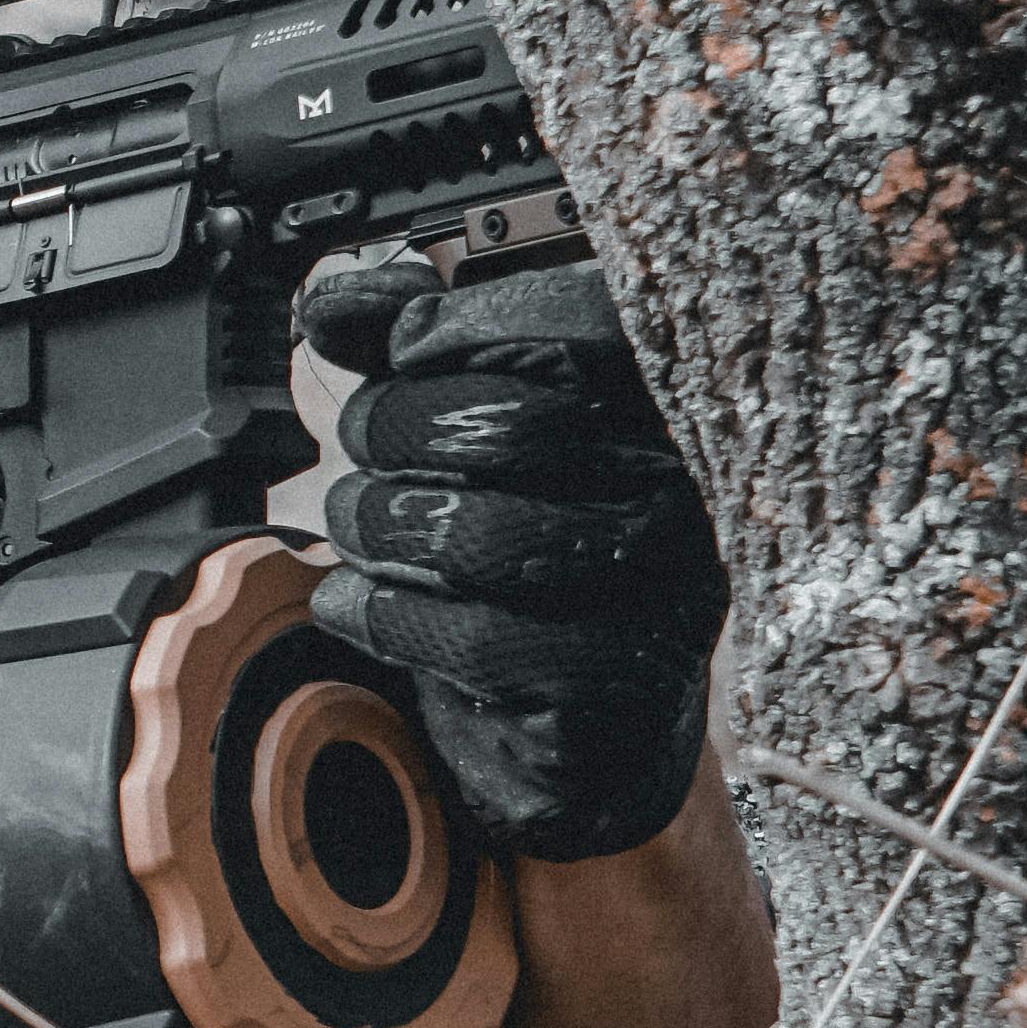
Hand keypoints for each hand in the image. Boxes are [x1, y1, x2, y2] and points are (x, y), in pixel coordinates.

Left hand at [300, 259, 726, 865]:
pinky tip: (364, 606)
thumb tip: (337, 301)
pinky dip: (384, 617)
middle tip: (362, 454)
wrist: (589, 726)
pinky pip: (474, 640)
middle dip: (390, 433)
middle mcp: (690, 488)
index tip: (394, 345)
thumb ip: (412, 345)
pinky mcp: (619, 688)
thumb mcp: (475, 427)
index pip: (573, 322)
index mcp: (672, 396)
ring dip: (376, 528)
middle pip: (504, 426)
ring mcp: (665, 593)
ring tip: (362, 530)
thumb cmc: (530, 556)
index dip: (456, 326)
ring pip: (475, 537)